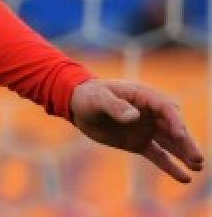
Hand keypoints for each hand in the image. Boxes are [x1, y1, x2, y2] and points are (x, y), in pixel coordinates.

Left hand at [71, 79, 204, 182]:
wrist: (77, 106)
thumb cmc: (88, 96)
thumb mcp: (98, 99)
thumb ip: (115, 106)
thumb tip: (134, 117)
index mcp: (143, 97)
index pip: (166, 108)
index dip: (175, 121)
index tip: (180, 135)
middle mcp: (150, 114)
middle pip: (173, 128)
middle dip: (186, 142)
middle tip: (197, 158)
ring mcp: (146, 129)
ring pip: (170, 143)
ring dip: (183, 154)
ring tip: (198, 167)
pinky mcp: (139, 143)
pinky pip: (158, 156)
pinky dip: (170, 166)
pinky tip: (184, 178)